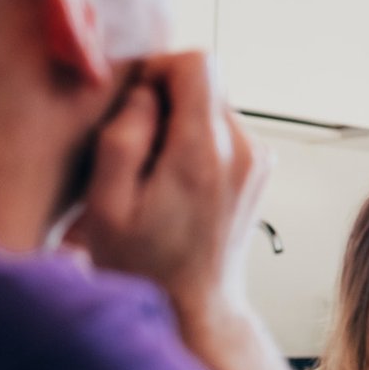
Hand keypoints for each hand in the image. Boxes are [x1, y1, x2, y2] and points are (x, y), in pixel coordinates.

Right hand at [72, 52, 268, 331]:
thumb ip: (124, 138)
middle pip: (205, 83)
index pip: (198, 63)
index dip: (159, 68)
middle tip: (137, 152)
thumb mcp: (108, 205)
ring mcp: (259, 158)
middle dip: (166, 102)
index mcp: (206, 153)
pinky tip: (176, 182)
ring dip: (180, 124)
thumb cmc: (144, 264)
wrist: (197, 306)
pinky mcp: (260, 167)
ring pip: (213, 106)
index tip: (134, 103)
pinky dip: (197, 142)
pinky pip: (223, 130)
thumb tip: (147, 91)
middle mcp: (245, 149)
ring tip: (155, 174)